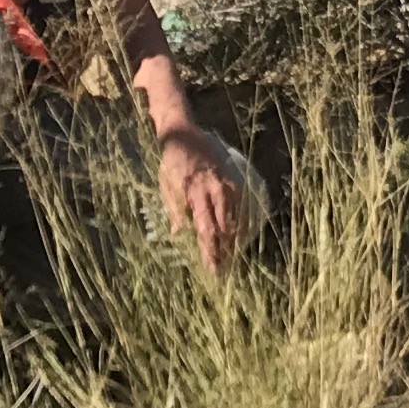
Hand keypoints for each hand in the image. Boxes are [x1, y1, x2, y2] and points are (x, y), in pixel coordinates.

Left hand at [158, 124, 243, 271]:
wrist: (185, 135)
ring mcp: (226, 185)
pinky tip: (240, 236)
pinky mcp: (233, 180)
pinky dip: (242, 222)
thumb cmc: (172, 164)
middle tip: (224, 272)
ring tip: (233, 260)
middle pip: (223, 228)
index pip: (205, 230)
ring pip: (235, 218)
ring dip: (234, 241)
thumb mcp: (166, 187)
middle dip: (224, 252)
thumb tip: (178, 234)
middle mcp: (213, 190)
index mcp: (194, 194)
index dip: (210, 252)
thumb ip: (174, 210)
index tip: (213, 270)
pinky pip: (241, 206)